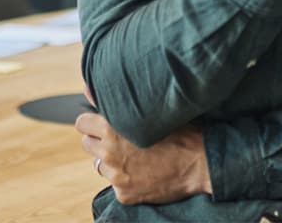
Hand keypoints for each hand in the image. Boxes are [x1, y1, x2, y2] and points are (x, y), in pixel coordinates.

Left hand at [75, 112, 210, 204]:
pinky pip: (116, 184)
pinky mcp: (124, 194)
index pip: (82, 123)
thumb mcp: (148, 109)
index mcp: (112, 128)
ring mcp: (116, 176)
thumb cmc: (179, 129)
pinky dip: (126, 178)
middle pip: (87, 144)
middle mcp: (110, 153)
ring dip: (112, 160)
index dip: (92, 121)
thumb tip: (86, 87)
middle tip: (121, 138)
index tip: (101, 122)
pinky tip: (144, 171)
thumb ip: (113, 101)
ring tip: (135, 155)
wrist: (199, 162)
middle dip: (100, 140)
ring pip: (101, 165)